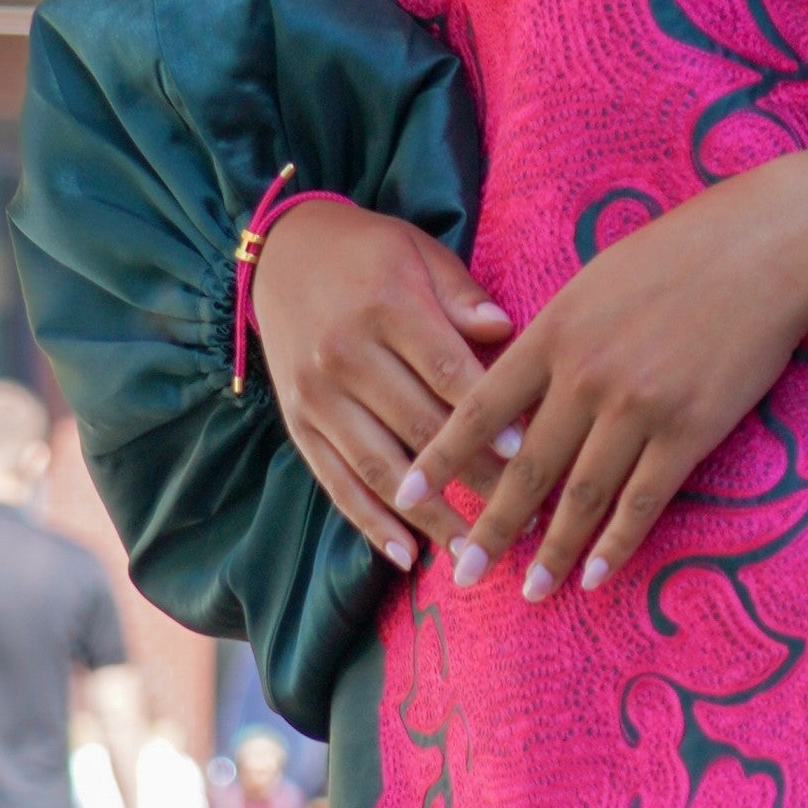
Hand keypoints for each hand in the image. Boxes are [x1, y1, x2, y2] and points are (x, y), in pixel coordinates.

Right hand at [255, 195, 512, 567]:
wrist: (279, 255)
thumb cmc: (369, 254)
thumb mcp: (419, 253)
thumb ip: (461, 296)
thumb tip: (507, 331)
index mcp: (386, 308)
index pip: (446, 372)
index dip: (487, 415)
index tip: (528, 450)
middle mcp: (346, 356)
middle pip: (420, 429)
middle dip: (475, 477)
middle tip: (524, 512)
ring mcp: (318, 397)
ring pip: (380, 468)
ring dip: (430, 515)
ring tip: (475, 550)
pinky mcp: (299, 424)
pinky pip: (336, 482)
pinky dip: (369, 522)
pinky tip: (405, 554)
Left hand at [408, 156, 807, 601]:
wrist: (766, 247)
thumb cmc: (680, 254)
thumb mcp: (594, 282)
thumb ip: (555, 336)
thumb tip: (521, 387)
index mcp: (553, 333)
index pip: (479, 408)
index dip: (439, 456)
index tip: (406, 494)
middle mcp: (585, 376)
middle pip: (525, 467)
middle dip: (490, 528)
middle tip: (463, 576)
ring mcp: (637, 406)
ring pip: (581, 495)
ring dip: (554, 551)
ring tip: (532, 591)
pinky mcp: (688, 429)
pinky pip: (644, 500)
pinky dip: (617, 543)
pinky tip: (597, 575)